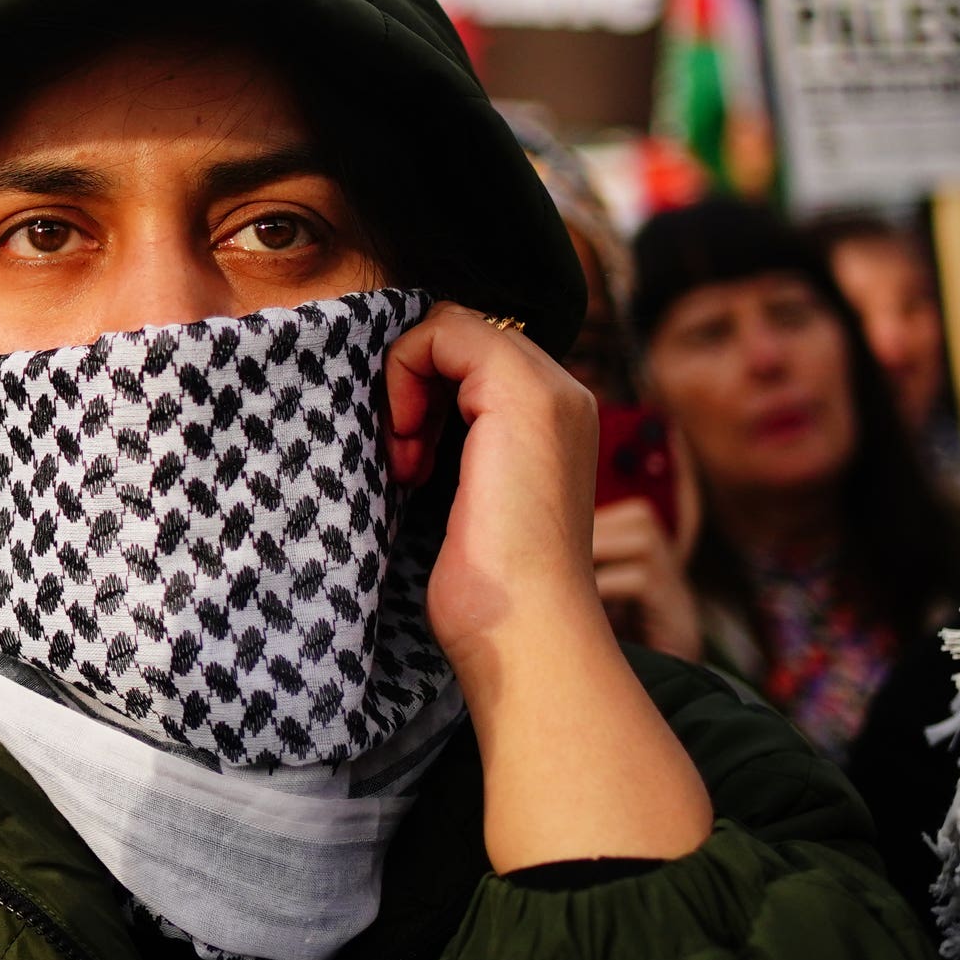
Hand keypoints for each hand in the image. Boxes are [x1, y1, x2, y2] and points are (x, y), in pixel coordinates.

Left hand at [385, 305, 711, 870]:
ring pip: (449, 327)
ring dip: (406, 383)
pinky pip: (444, 329)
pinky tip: (409, 448)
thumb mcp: (459, 498)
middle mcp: (562, 394)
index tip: (404, 454)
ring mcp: (550, 390)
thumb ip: (449, 447)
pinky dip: (406, 375)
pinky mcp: (524, 394)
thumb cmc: (486, 588)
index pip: (468, 355)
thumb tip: (397, 420)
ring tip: (406, 457)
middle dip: (411, 383)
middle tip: (402, 455)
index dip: (422, 387)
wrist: (524, 632)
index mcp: (551, 420)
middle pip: (458, 336)